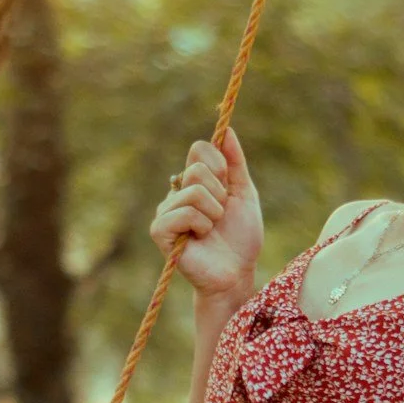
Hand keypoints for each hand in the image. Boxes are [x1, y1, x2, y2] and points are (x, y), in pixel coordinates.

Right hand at [149, 127, 262, 301]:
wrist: (236, 272)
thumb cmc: (241, 237)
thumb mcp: (244, 194)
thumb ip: (235, 162)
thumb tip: (227, 129)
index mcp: (194, 181)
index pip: (200, 150)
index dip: (219, 165)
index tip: (228, 187)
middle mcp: (176, 193)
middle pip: (196, 170)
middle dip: (219, 195)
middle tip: (220, 216)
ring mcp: (165, 211)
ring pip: (193, 192)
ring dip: (213, 214)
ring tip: (211, 230)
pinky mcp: (160, 231)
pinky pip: (183, 213)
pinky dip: (201, 226)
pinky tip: (199, 239)